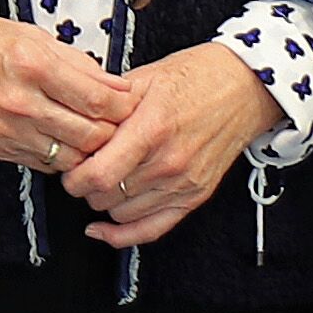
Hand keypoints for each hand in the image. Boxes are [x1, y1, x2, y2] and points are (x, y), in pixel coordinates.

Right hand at [0, 2, 138, 174]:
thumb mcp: (26, 32)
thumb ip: (71, 60)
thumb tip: (110, 81)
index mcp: (34, 65)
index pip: (100, 98)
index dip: (126, 104)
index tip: (133, 101)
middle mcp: (23, 102)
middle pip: (92, 135)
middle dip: (115, 133)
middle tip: (123, 124)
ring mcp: (8, 130)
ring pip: (71, 158)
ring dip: (90, 151)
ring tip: (97, 137)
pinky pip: (42, 164)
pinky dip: (61, 157)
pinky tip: (65, 143)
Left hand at [61, 44, 272, 247]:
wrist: (244, 88)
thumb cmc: (198, 77)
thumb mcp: (145, 77)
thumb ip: (108, 102)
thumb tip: (74, 120)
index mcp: (153, 128)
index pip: (98, 174)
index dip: (72, 175)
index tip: (68, 164)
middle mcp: (169, 162)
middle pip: (105, 196)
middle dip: (84, 184)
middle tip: (83, 166)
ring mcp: (183, 183)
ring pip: (121, 213)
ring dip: (103, 200)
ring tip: (103, 178)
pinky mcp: (194, 196)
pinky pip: (151, 230)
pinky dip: (122, 235)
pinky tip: (102, 228)